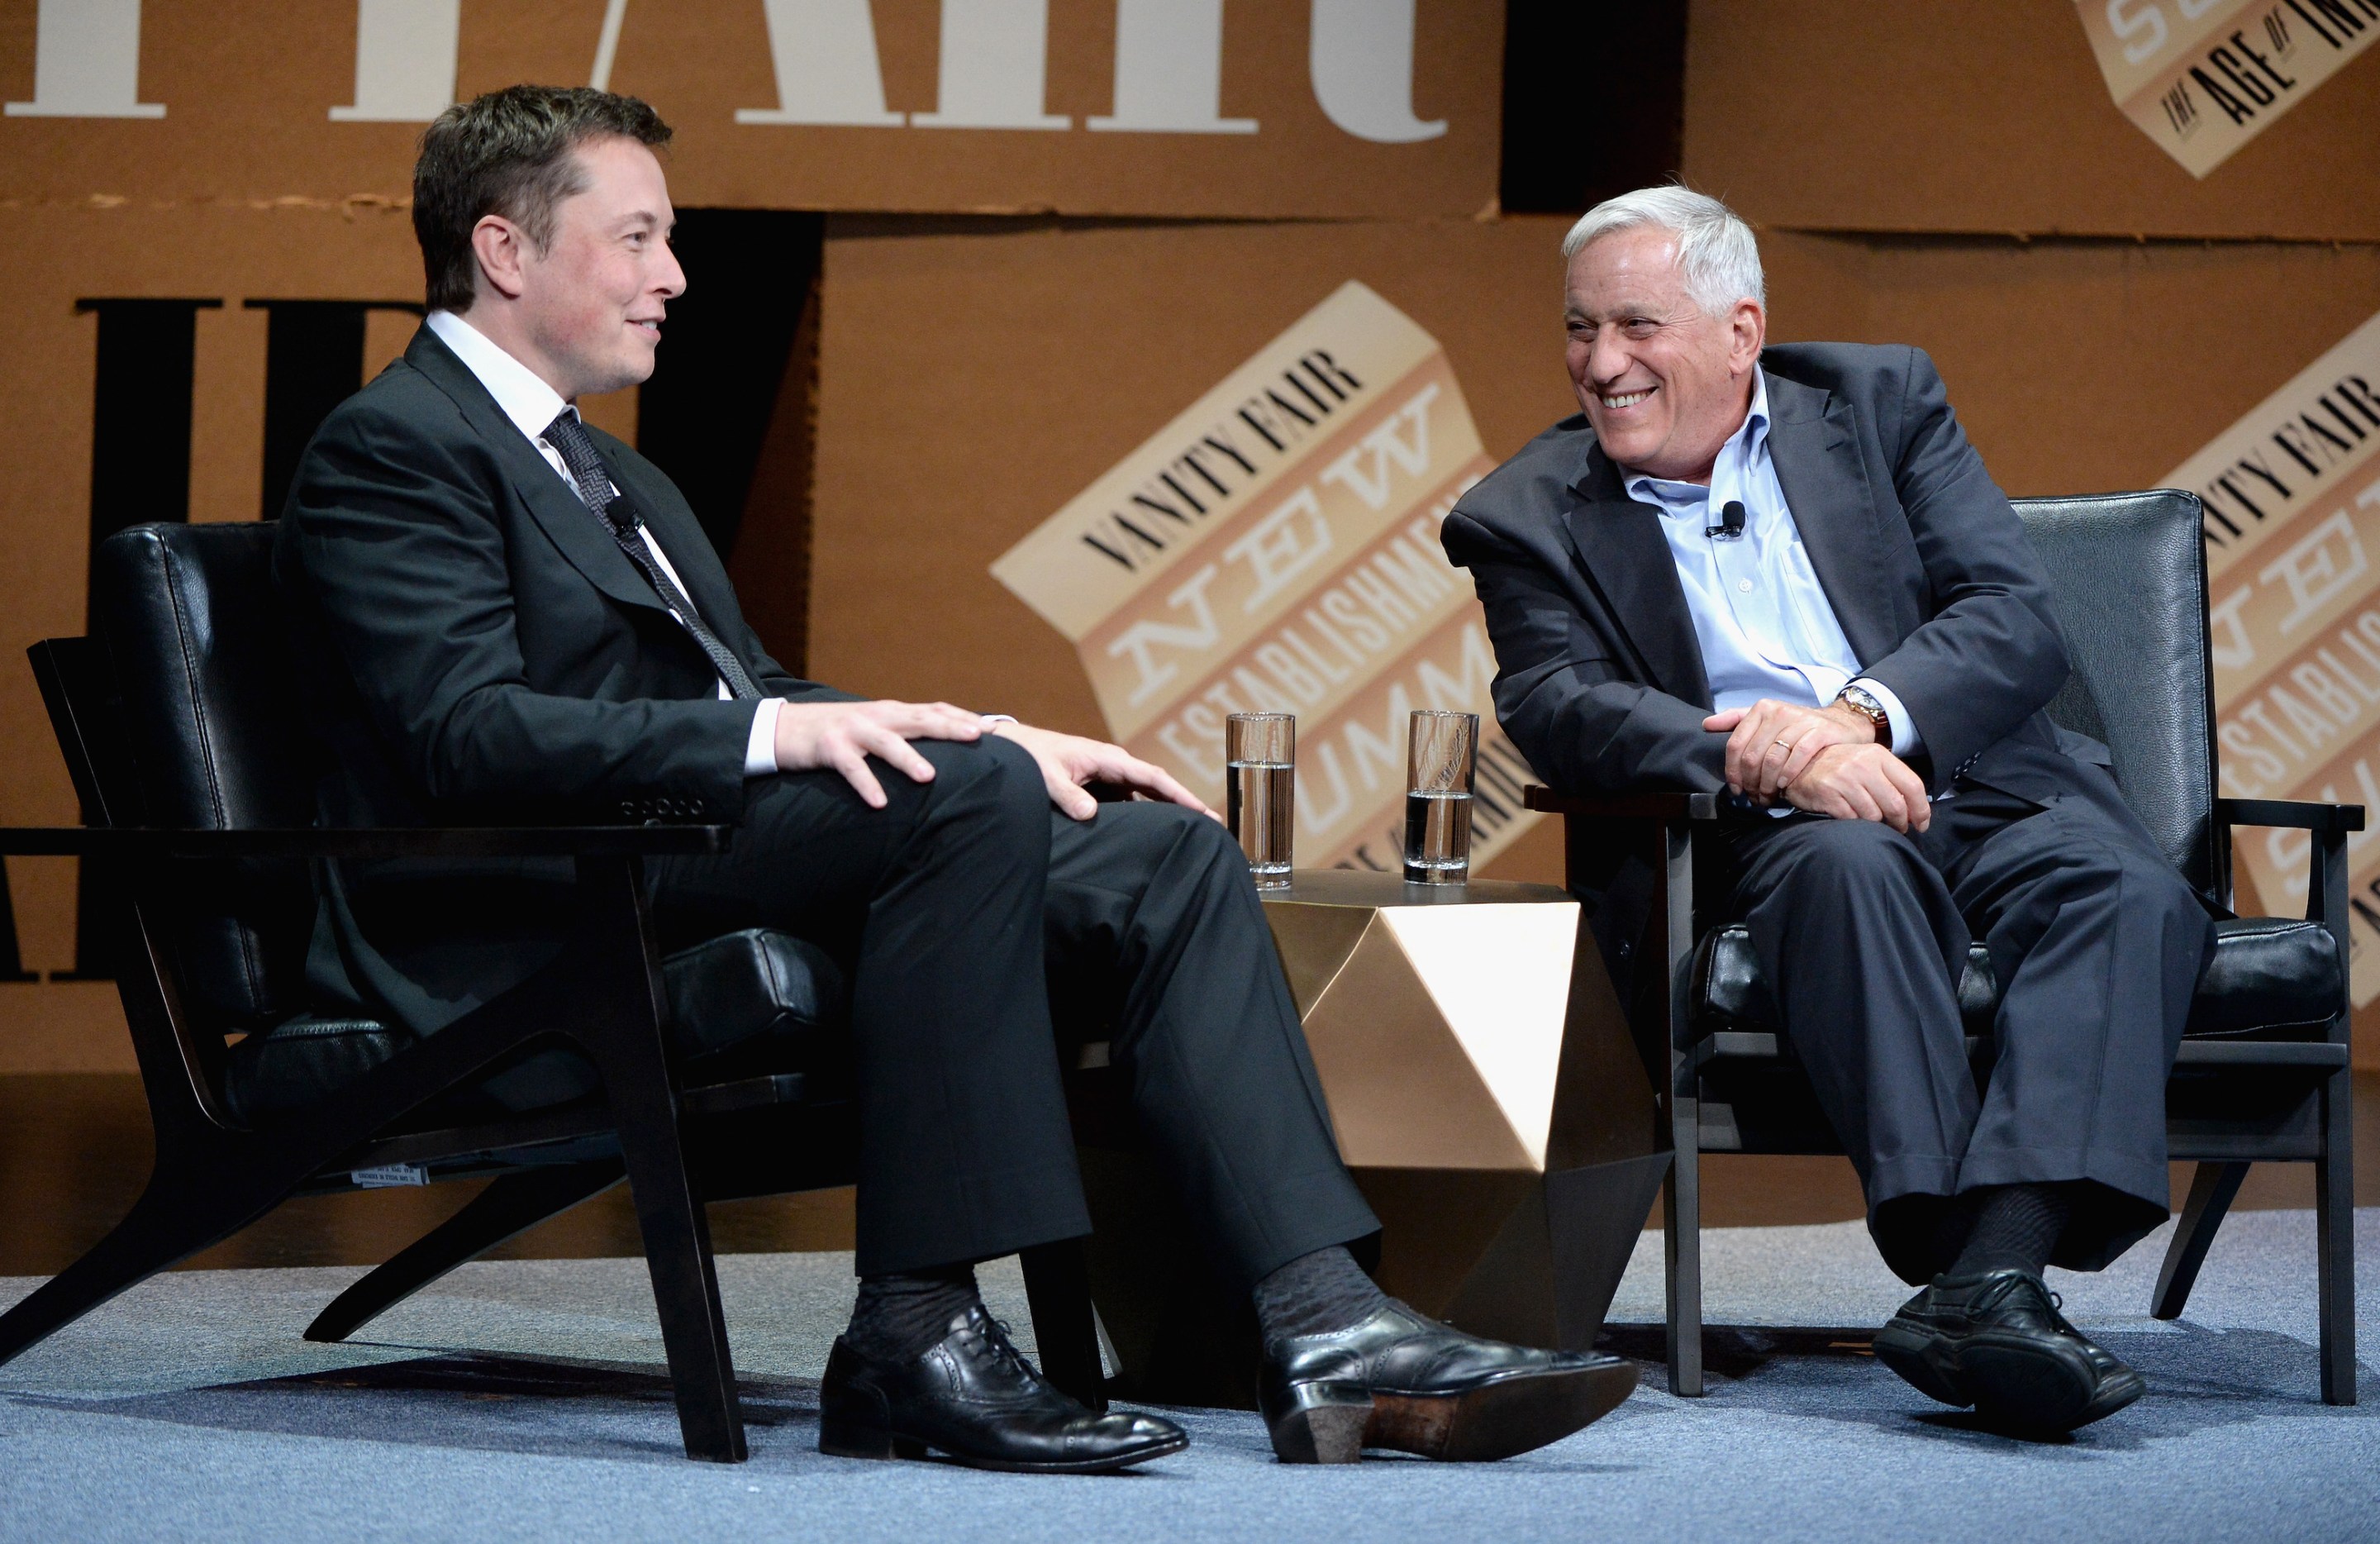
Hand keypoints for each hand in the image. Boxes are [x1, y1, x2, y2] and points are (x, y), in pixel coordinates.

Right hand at [773, 699, 985, 808]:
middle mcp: (878, 716)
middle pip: (919, 719)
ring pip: (886, 742)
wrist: (786, 728)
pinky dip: (866, 784)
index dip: (963, 717)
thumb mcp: (877, 729)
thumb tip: (945, 751)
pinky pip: (851, 767)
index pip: (934, 710)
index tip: (994, 728)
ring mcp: (853, 730)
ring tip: (928, 776)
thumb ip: (906, 734)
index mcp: (893, 713)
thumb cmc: (840, 734)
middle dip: (949, 727)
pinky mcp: (829, 747)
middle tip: (978, 736)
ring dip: (907, 758)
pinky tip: (879, 802)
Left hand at [990, 721, 1215, 822]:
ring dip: (1167, 813)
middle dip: (1186, 806)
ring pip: (1145, 798)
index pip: (1154, 778)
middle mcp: (1113, 767)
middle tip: (1214, 829)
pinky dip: (1144, 817)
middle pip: (1158, 788)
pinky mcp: (1098, 789)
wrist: (1009, 747)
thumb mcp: (1045, 777)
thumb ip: (1066, 795)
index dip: (1181, 795)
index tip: (1204, 813)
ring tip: (1192, 836)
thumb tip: (1091, 815)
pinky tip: (1153, 837)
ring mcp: (1107, 778)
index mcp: (1107, 759)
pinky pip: (1127, 805)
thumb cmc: (1027, 757)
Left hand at [1704, 698, 1880, 801]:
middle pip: (1752, 756)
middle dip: (1751, 783)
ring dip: (1767, 785)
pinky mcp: (1820, 732)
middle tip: (1754, 798)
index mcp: (1761, 709)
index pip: (1736, 745)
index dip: (1732, 772)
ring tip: (1768, 797)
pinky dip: (1788, 775)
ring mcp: (1800, 721)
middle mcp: (1779, 712)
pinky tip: (1784, 786)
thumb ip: (1736, 720)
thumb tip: (1706, 725)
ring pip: (1773, 759)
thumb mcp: (1766, 718)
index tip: (1736, 789)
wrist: (1841, 724)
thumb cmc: (1797, 727)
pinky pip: (1798, 757)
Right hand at [1779, 742, 1931, 832]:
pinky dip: (1855, 823)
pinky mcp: (1829, 795)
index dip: (1921, 810)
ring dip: (1875, 823)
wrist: (1798, 764)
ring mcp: (1844, 779)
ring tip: (1869, 819)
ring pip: (1874, 815)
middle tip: (1898, 828)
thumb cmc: (1839, 767)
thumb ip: (1891, 779)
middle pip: (1896, 805)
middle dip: (1900, 822)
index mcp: (1878, 755)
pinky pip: (1853, 820)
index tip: (1921, 824)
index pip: (1912, 785)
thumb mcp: (1867, 762)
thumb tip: (1915, 809)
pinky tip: (1850, 816)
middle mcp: (1863, 765)